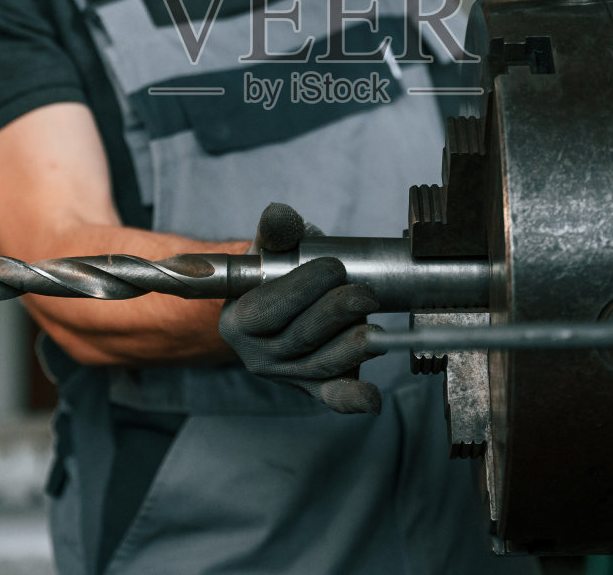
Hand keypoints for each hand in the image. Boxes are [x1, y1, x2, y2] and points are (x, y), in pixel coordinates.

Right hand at [218, 203, 382, 413]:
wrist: (284, 301)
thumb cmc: (278, 273)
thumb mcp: (272, 249)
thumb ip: (277, 233)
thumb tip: (279, 214)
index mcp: (238, 322)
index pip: (268, 311)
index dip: (304, 289)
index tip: (334, 266)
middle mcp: (258, 356)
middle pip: (300, 340)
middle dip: (337, 313)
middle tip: (364, 291)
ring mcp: (287, 376)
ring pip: (322, 366)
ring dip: (353, 345)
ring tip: (374, 323)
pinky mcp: (315, 388)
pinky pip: (332, 397)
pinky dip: (353, 399)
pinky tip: (372, 398)